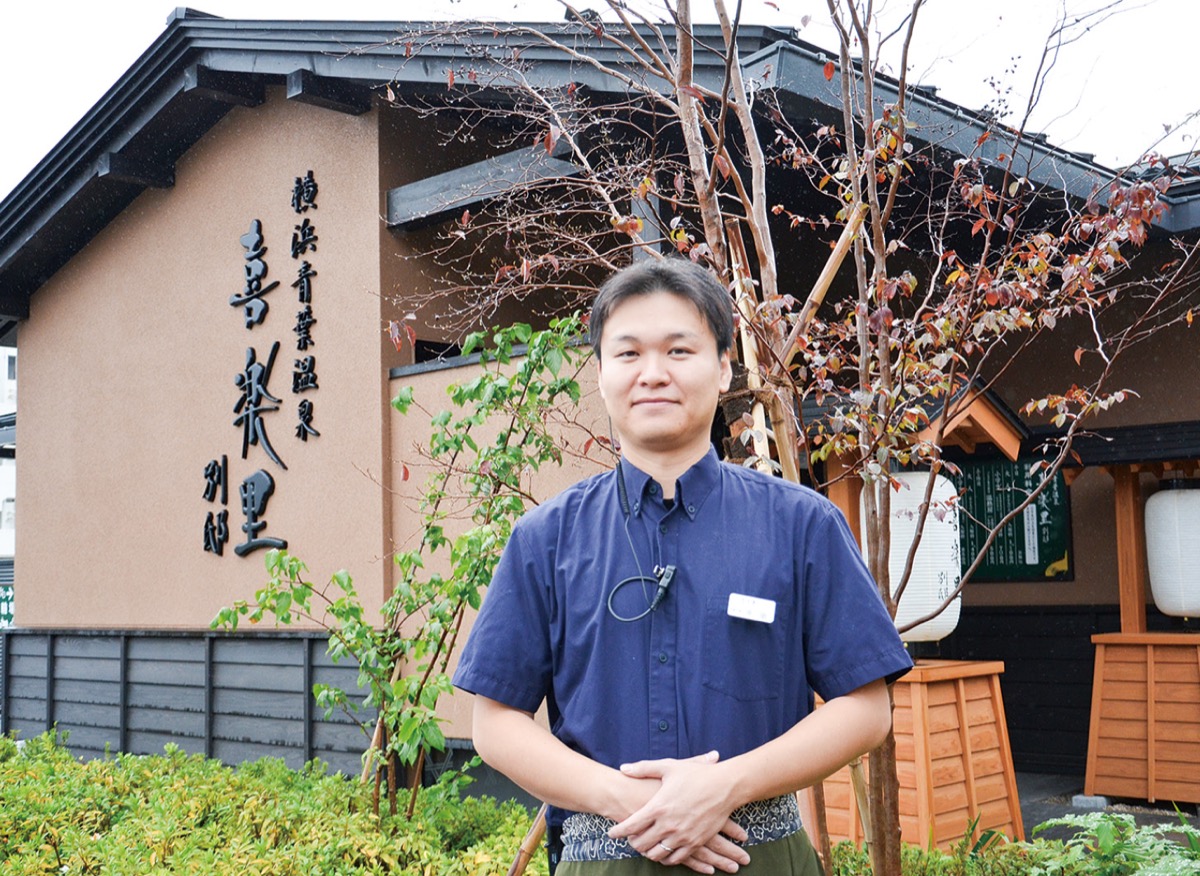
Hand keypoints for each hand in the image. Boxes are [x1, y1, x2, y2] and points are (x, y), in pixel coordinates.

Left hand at [608, 752, 750, 873]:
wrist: (726, 786)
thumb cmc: (697, 775)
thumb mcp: (669, 767)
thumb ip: (644, 768)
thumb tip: (624, 768)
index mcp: (659, 806)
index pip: (631, 826)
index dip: (618, 832)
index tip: (612, 834)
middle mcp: (668, 825)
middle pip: (641, 844)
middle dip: (631, 843)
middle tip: (629, 840)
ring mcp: (682, 836)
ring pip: (657, 854)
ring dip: (647, 852)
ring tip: (645, 846)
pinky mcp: (695, 842)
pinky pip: (675, 859)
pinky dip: (665, 858)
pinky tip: (663, 852)